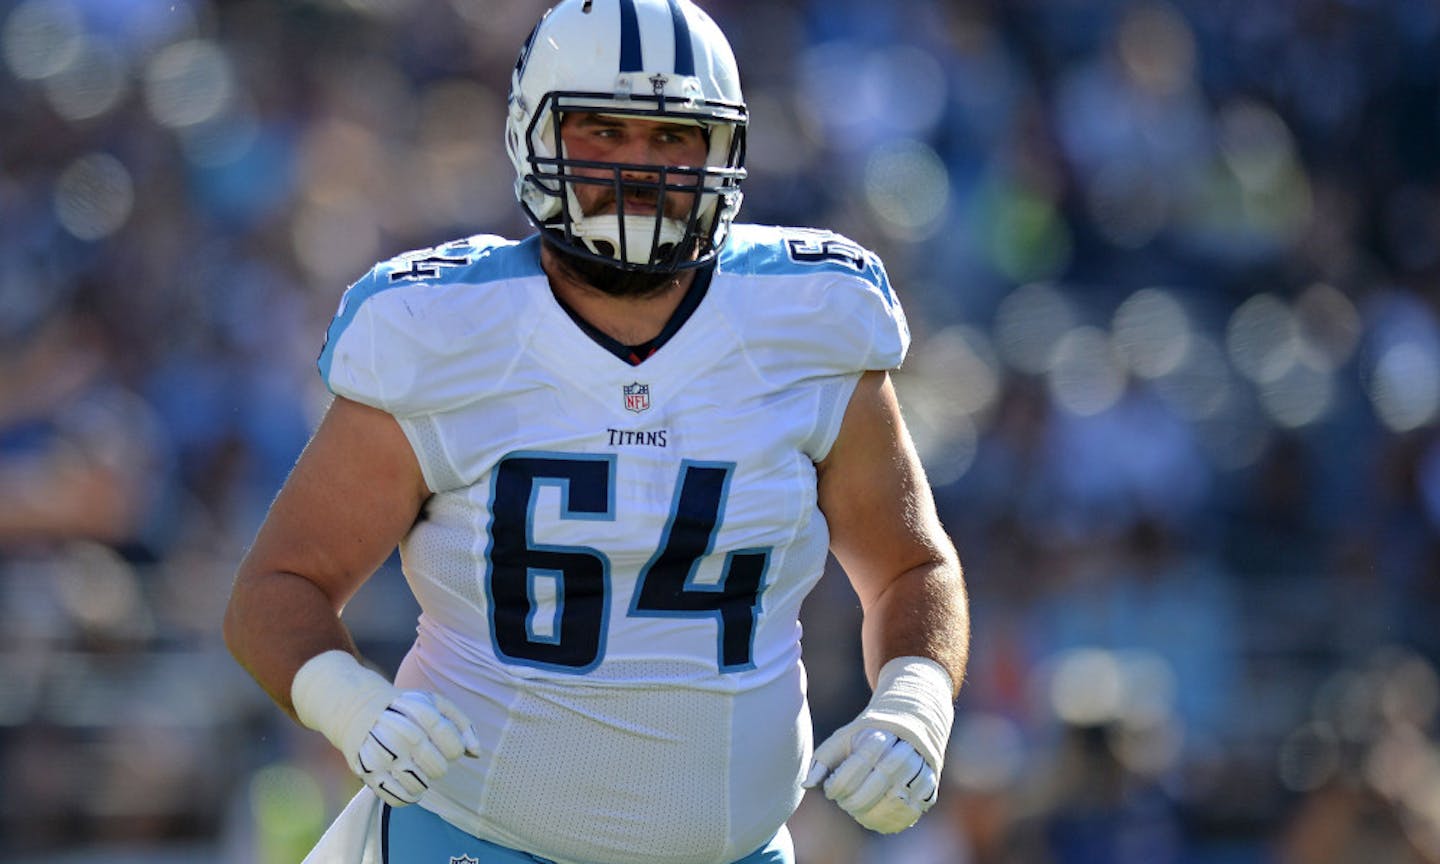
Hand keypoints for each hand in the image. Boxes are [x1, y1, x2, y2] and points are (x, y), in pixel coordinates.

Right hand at [351, 690, 482, 806]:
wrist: (359, 709)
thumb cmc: (406, 709)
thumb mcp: (436, 705)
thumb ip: (463, 726)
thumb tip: (476, 754)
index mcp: (421, 714)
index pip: (455, 748)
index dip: (456, 751)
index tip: (446, 744)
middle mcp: (400, 735)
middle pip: (439, 770)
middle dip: (439, 765)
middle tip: (427, 754)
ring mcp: (382, 755)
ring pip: (420, 788)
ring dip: (423, 781)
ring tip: (415, 766)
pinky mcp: (368, 773)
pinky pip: (399, 799)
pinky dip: (407, 795)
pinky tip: (405, 779)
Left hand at [804, 727, 937, 832]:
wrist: (907, 728)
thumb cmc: (866, 738)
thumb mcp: (842, 740)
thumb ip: (822, 760)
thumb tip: (806, 784)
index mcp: (880, 737)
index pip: (857, 766)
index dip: (838, 784)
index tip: (829, 790)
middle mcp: (903, 754)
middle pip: (876, 787)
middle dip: (853, 802)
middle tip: (843, 803)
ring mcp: (919, 771)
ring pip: (894, 802)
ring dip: (870, 814)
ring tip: (856, 810)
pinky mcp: (929, 787)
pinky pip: (910, 813)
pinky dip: (889, 821)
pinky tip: (873, 818)